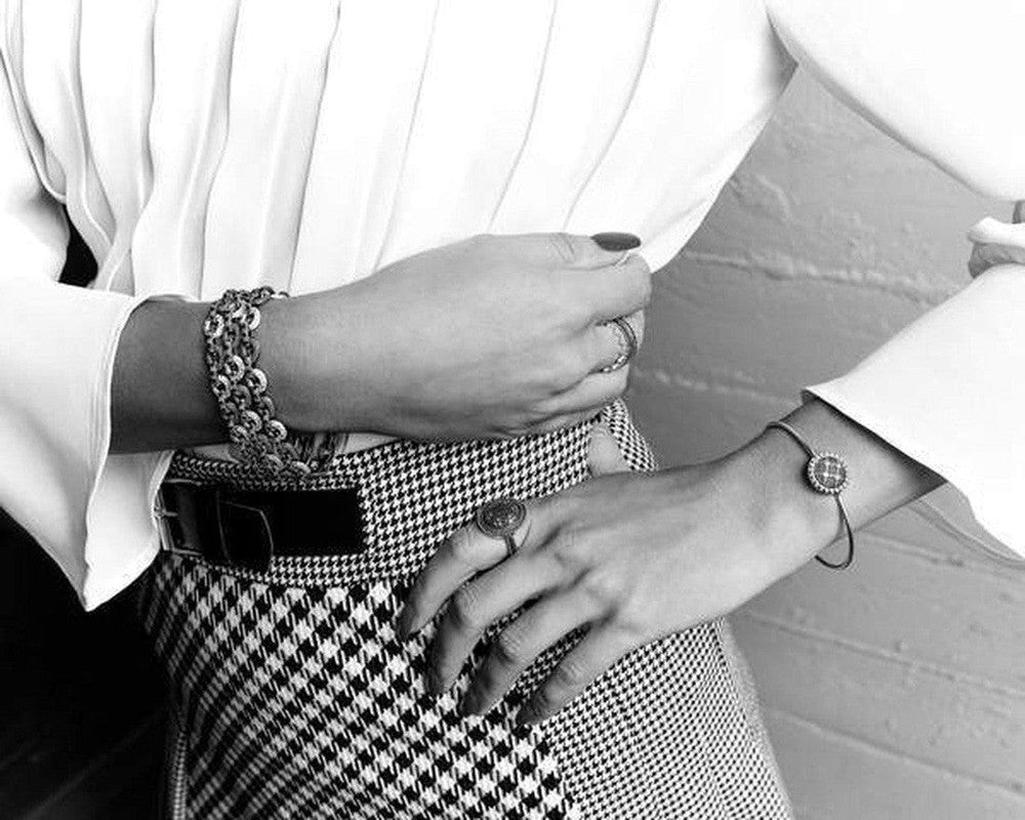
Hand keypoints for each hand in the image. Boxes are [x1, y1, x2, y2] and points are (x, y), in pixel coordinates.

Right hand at [263, 233, 649, 439]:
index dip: (626, 270)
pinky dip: (583, 390)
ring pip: (613, 381)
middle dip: (619, 311)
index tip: (608, 266)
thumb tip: (616, 253)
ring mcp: (547, 401)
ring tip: (575, 337)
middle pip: (631, 335)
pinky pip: (581, 413)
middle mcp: (566, 359)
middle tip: (588, 296)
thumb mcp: (493, 249)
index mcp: (563, 304)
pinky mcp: (524, 428)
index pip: (636, 287)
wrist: (361, 361)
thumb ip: (566, 250)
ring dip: (607, 356)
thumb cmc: (415, 296)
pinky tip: (555, 372)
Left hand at [397, 429, 818, 723]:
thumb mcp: (610, 481)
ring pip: (513, 646)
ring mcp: (594, 584)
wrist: (743, 509)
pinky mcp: (631, 620)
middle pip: (473, 605)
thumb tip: (558, 479)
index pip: (461, 547)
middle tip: (431, 678)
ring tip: (473, 707)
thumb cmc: (679, 498)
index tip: (407, 622)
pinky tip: (529, 717)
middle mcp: (561, 546)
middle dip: (441, 652)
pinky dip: (542, 703)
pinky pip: (571, 672)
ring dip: (484, 686)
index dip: (423, 590)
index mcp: (548, 511)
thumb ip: (572, 488)